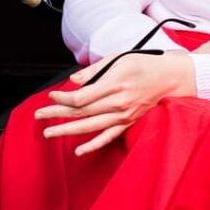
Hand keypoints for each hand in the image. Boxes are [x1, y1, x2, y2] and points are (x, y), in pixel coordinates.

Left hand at [34, 51, 194, 155]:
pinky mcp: (128, 122)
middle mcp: (118, 103)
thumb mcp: (118, 58)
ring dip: (67, 130)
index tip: (52, 95)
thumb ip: (94, 70)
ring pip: (90, 126)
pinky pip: (108, 137)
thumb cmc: (144, 64)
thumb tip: (74, 81)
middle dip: (57, 114)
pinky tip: (79, 150)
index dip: (63, 98)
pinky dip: (93, 145)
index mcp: (114, 84)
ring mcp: (123, 115)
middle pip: (81, 112)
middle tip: (38, 115)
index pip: (81, 97)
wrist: (170, 77)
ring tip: (49, 133)